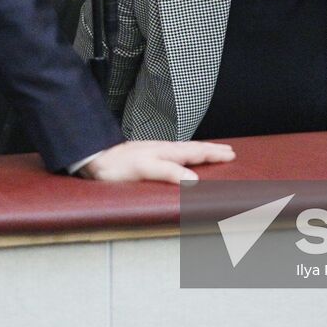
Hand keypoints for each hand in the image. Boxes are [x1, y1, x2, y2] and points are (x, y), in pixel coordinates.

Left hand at [80, 140, 234, 183]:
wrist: (95, 159)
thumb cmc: (117, 166)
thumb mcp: (144, 169)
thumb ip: (169, 172)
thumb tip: (194, 179)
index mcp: (166, 152)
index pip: (196, 152)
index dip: (214, 154)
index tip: (230, 154)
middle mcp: (163, 149)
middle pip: (193, 148)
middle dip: (212, 150)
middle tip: (229, 151)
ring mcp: (155, 151)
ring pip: (184, 150)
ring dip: (200, 151)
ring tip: (211, 152)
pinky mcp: (147, 157)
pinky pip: (174, 154)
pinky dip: (185, 155)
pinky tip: (182, 159)